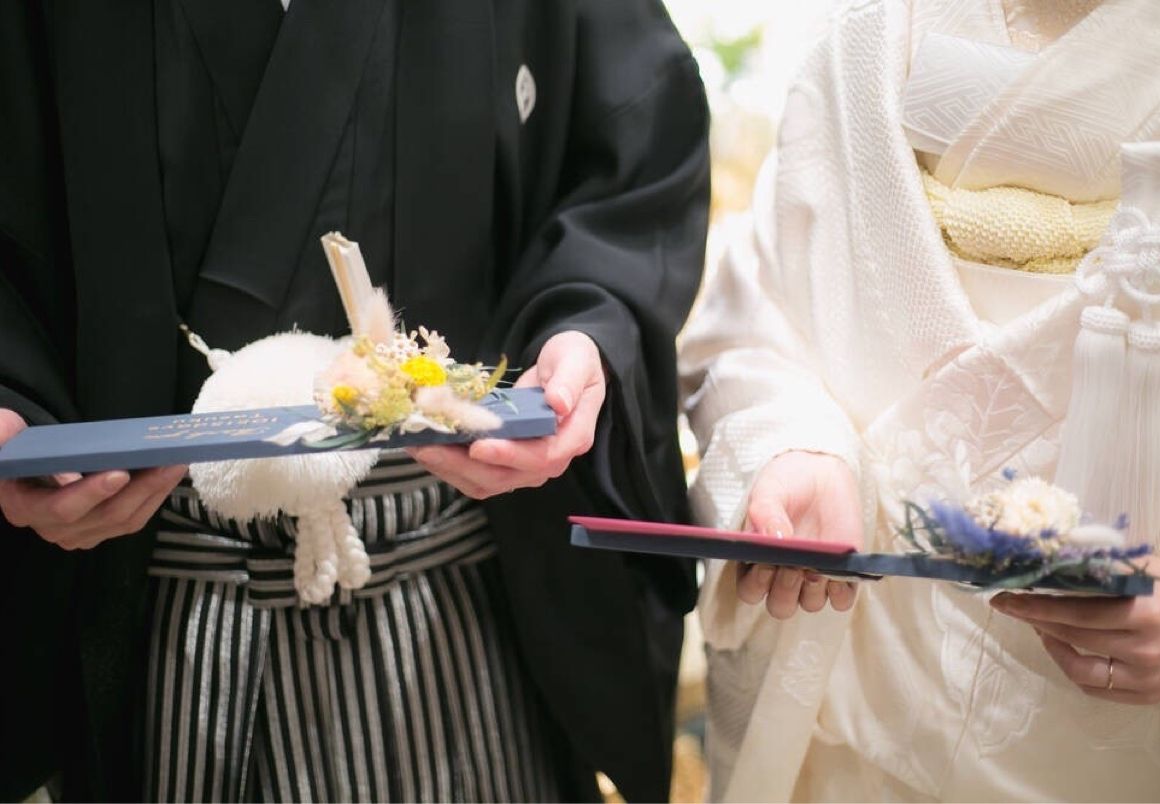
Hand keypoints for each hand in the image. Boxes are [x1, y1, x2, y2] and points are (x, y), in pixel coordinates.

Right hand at [0, 408, 187, 549]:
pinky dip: (153, 498)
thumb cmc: (15, 451)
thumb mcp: (3, 440)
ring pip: (124, 521)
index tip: (119, 474)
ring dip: (154, 492)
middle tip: (167, 463)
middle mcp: (50, 528)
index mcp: (23, 507)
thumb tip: (8, 430)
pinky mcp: (98, 531)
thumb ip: (2, 436)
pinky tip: (168, 476)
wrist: (20, 467)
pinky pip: (132, 520)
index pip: (61, 509)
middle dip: (141, 488)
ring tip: (176, 464)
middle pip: (104, 516)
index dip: (91, 494)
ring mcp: (77, 534)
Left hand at [408, 330, 605, 498]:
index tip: (478, 446)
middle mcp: (550, 460)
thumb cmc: (574, 361)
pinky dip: (449, 466)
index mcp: (572, 437)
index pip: (541, 457)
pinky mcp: (505, 463)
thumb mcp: (577, 360)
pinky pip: (476, 474)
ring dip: (450, 469)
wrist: (567, 367)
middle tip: (429, 447)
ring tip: (419, 447)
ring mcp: (526, 466)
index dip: (509, 455)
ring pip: (486, 482)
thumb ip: (569, 381)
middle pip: (506, 476)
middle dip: (464, 465)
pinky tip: (426, 448)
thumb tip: (558, 404)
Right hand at [736, 450, 863, 618]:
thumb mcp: (768, 492)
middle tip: (792, 567)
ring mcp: (813, 576)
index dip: (756, 584)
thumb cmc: (786, 484)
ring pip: (809, 604)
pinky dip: (841, 593)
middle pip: (779, 606)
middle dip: (785, 591)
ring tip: (816, 564)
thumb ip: (765, 514)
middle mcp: (782, 575)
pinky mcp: (841, 574)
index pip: (750, 590)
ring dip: (812, 590)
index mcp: (756, 561)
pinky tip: (838, 574)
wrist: (819, 473)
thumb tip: (774, 540)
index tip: (766, 563)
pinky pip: (842, 600)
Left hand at [992, 569, 1159, 704]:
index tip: (1004, 597)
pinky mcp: (1149, 697)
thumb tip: (1060, 548)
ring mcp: (1147, 679)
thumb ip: (1111, 564)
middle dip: (1036, 620)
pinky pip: (1097, 689)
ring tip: (1041, 627)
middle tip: (1013, 606)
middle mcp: (1144, 650)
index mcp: (1145, 613)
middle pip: (1072, 637)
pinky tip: (1064, 648)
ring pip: (1079, 668)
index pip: (1074, 611)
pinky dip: (1072, 668)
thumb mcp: (1153, 571)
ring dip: (1052, 646)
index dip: (1034, 605)